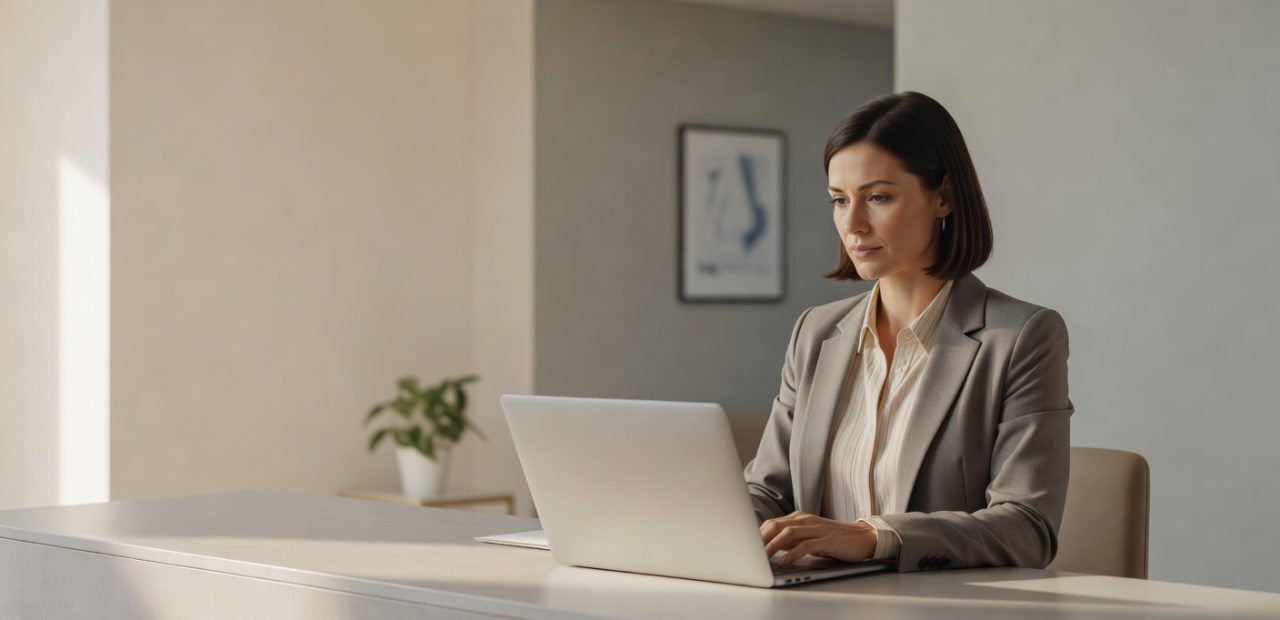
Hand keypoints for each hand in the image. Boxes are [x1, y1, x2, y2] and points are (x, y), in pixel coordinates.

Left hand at [760, 511, 877, 565]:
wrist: (862, 537)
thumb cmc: (833, 538)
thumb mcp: (808, 537)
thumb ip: (790, 539)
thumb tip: (769, 546)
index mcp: (799, 517)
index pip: (773, 523)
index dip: (758, 534)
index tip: (747, 546)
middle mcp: (806, 520)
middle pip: (777, 525)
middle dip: (761, 539)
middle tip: (751, 552)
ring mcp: (816, 528)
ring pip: (788, 533)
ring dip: (773, 545)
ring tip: (764, 556)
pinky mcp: (826, 539)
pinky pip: (806, 545)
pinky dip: (793, 553)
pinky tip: (785, 560)